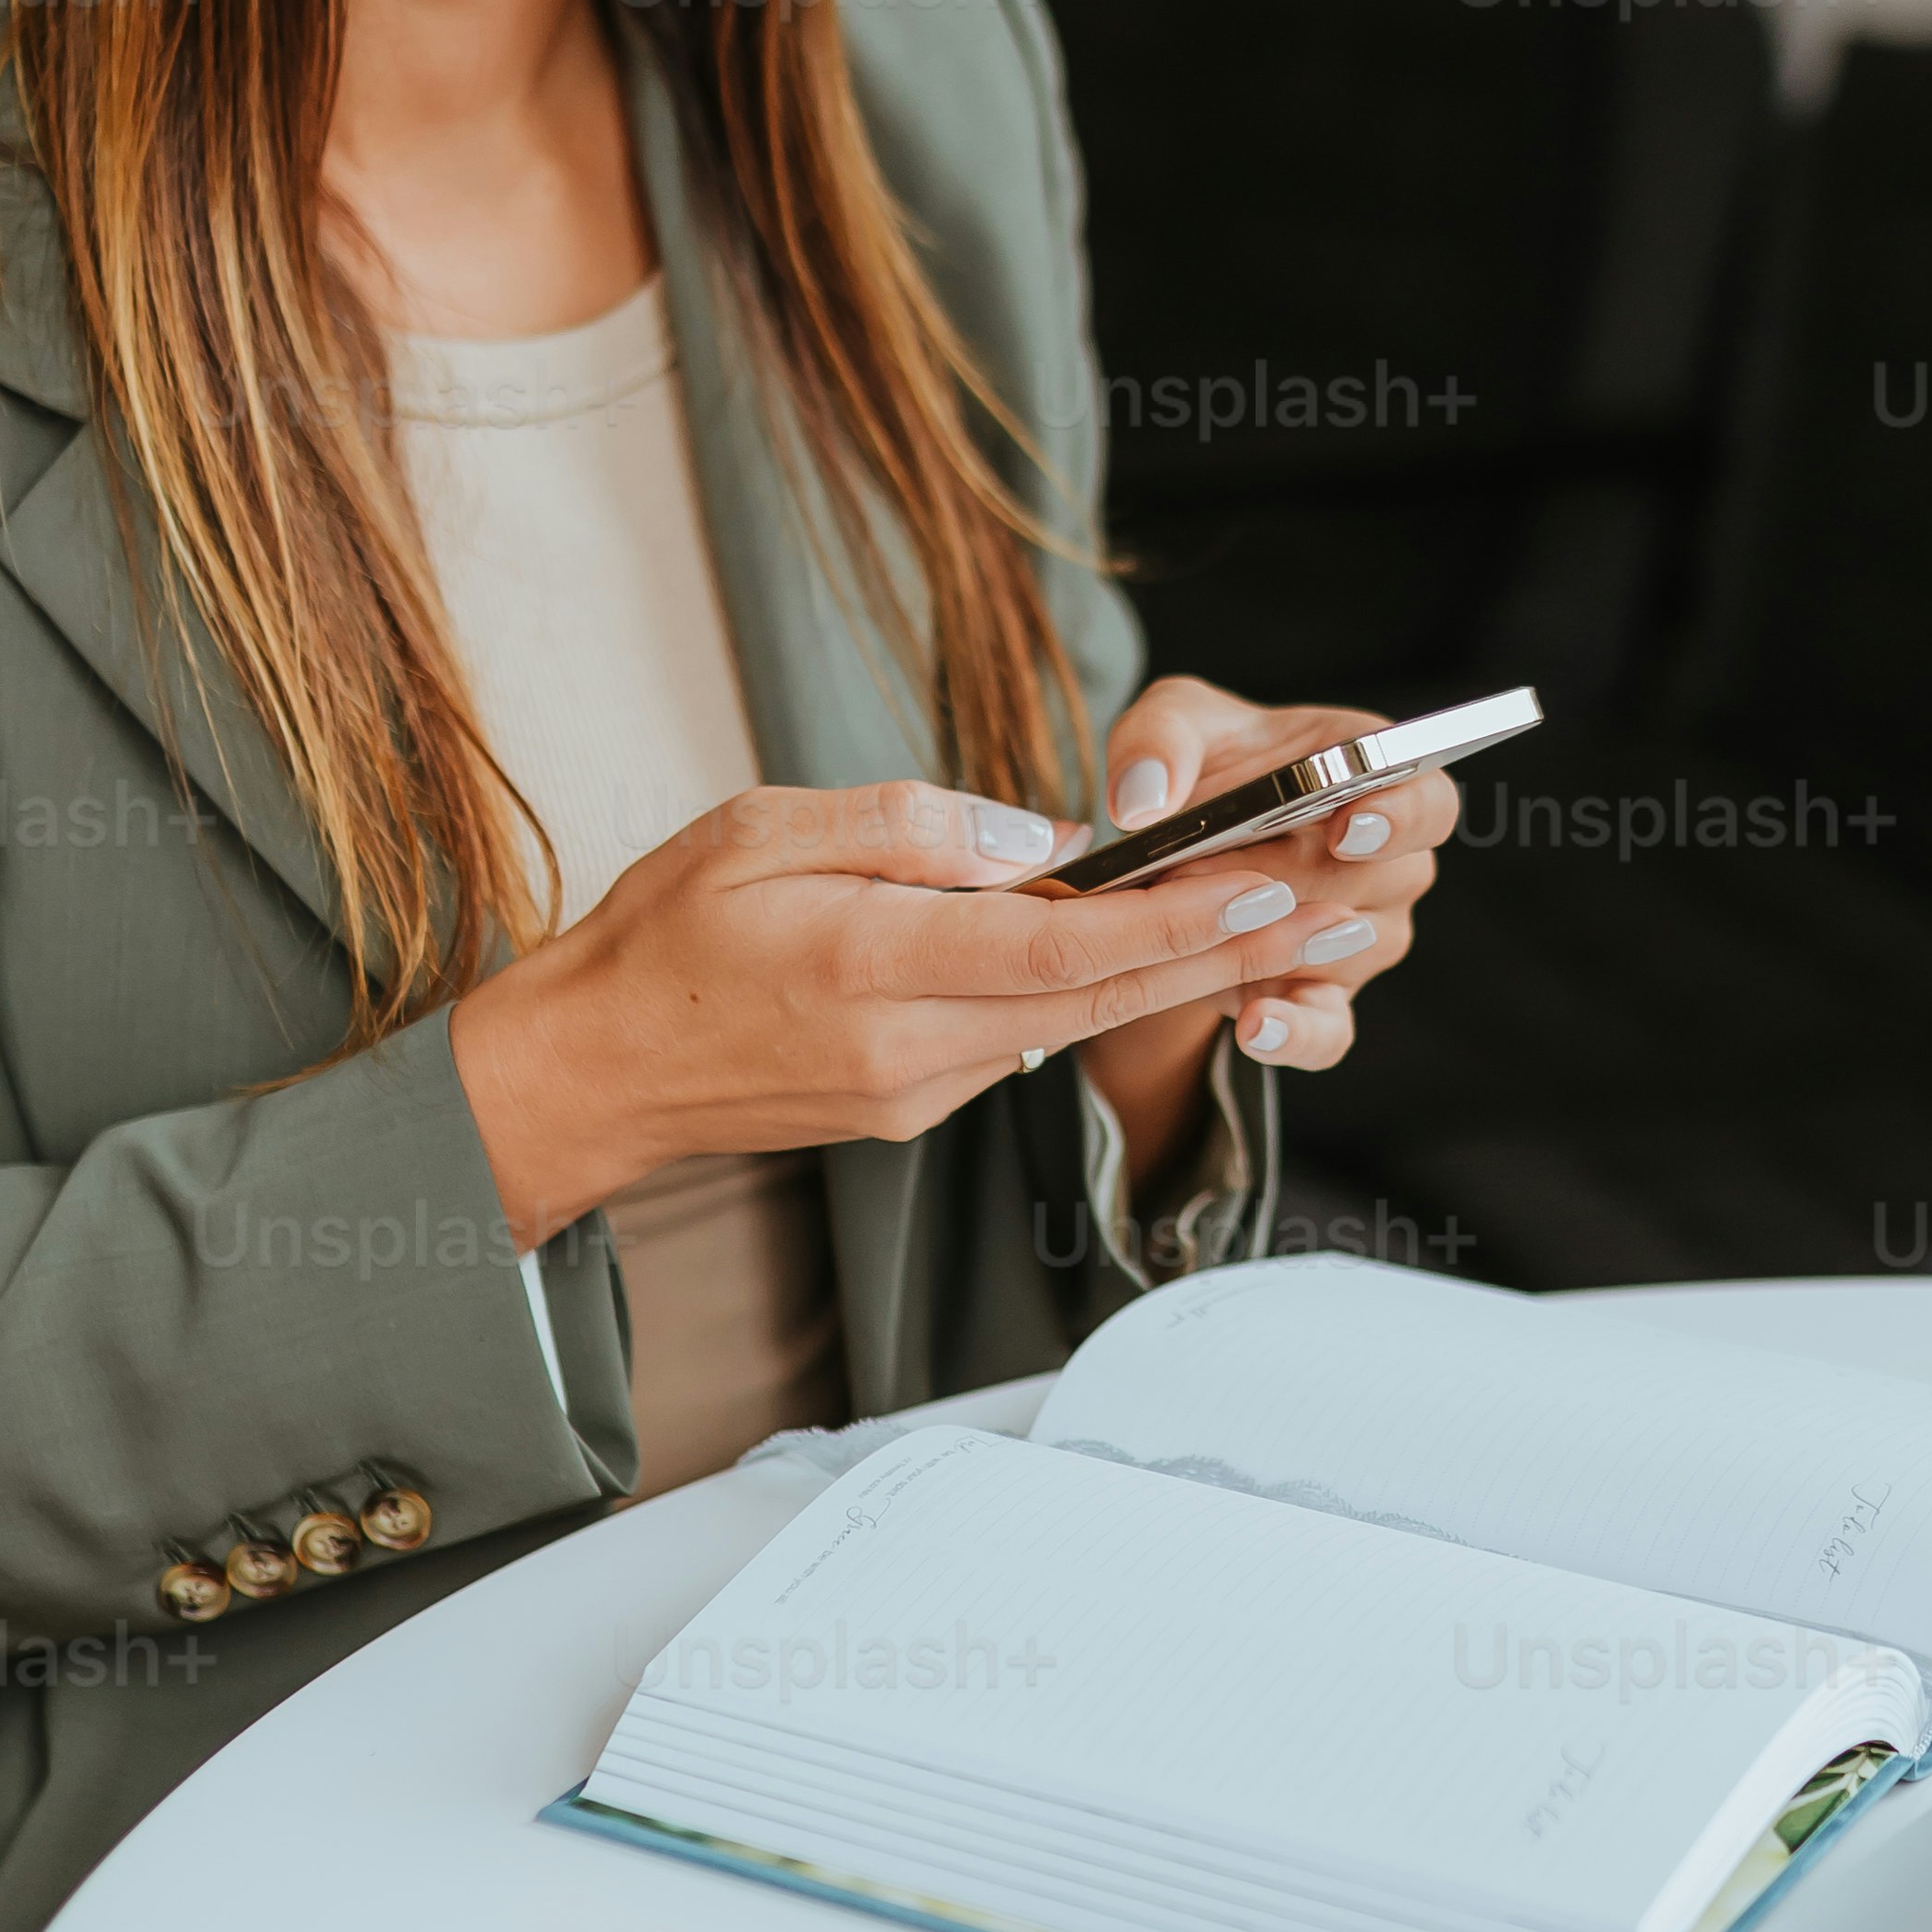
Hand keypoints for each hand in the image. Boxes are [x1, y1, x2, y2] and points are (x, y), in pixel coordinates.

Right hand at [447, 770, 1372, 1249]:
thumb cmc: (662, 938)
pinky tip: (1155, 953)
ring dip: (1180, 979)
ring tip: (1285, 928)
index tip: (1264, 890)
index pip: (1059, 948)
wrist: (593, 1074)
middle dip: (1228, 959)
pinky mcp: (912, 1107)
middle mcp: (911, 1048)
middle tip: (1338, 914)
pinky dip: (1095, 998)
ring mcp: (916, 1091)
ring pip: (1074, 1027)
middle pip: (1100, 1001)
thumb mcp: (765, 831)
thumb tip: (1041, 841)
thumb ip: (909, 825)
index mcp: (874, 968)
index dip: (1174, 923)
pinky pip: (1023, 1042)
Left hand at [1073, 675, 1460, 1185]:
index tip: (1344, 828)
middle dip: (1280, 877)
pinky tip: (1254, 1025)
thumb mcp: (1170, 726)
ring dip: (1264, 940)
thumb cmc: (1200, 764)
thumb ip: (1158, 742)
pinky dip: (1294, 1033)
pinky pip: (1327, 1032)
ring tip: (1187, 923)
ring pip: (1338, 952)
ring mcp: (1364, 939)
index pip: (1428, 803)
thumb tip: (1142, 801)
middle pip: (1369, 881)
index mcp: (1379, 780)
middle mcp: (1392, 865)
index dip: (1396, 817)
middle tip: (1192, 870)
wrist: (1180, 847)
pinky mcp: (1324, 1000)